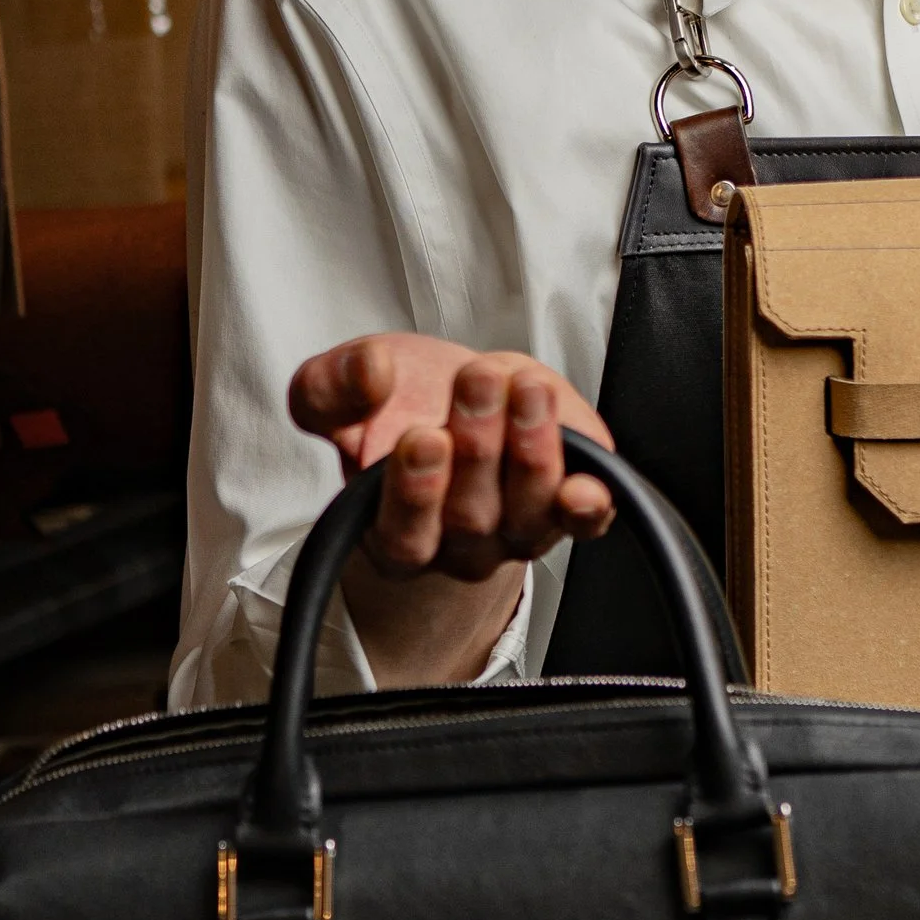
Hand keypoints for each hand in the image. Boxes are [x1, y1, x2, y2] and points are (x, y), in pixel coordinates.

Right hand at [288, 334, 612, 684]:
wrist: (462, 395)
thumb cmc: (401, 402)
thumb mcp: (341, 388)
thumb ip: (330, 388)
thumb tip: (367, 374)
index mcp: (395, 531)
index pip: (404, 535)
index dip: (415, 491)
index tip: (422, 436)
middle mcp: (461, 545)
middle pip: (471, 516)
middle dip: (477, 444)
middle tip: (477, 382)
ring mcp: (518, 531)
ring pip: (529, 512)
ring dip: (530, 449)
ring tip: (526, 391)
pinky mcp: (568, 507)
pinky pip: (585, 521)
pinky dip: (589, 505)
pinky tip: (588, 484)